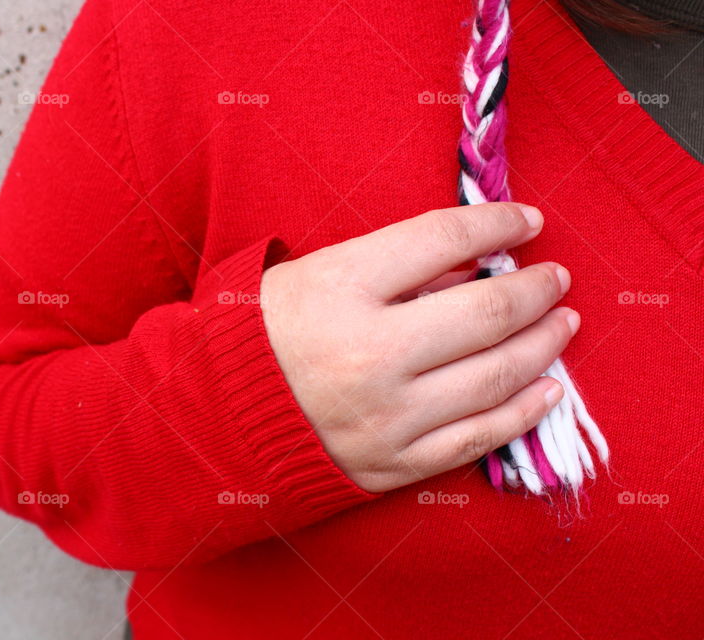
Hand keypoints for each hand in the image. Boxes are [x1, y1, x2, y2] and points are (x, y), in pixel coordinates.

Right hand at [259, 203, 577, 492]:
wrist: (218, 413)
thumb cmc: (266, 330)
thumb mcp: (316, 274)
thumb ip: (395, 267)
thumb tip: (477, 264)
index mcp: (341, 290)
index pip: (443, 240)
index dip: (498, 223)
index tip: (528, 221)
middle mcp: (369, 354)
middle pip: (486, 312)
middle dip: (536, 288)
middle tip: (556, 278)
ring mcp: (385, 416)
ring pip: (494, 377)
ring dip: (544, 346)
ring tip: (563, 324)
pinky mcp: (392, 463)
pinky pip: (477, 438)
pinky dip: (522, 411)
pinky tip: (548, 388)